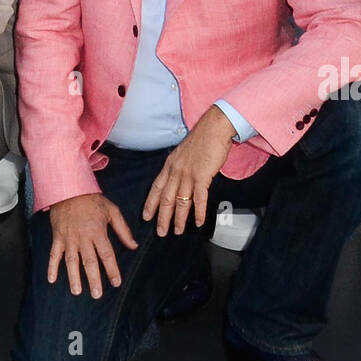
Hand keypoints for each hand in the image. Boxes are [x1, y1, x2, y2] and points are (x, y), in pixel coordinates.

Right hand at [48, 193, 137, 298]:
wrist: (68, 188)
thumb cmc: (92, 200)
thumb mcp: (112, 211)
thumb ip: (123, 230)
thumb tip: (134, 246)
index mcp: (98, 231)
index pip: (106, 254)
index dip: (112, 269)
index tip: (116, 282)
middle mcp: (83, 237)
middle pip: (89, 261)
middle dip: (93, 279)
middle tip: (97, 295)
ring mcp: (68, 238)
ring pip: (71, 261)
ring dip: (73, 277)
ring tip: (77, 292)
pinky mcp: (57, 237)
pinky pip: (54, 254)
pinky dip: (51, 267)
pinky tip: (51, 279)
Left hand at [144, 107, 235, 235]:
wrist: (214, 128)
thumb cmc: (201, 139)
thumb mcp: (183, 153)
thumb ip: (178, 167)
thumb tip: (177, 180)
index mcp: (170, 165)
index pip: (156, 188)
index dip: (150, 204)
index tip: (146, 217)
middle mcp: (176, 171)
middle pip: (166, 198)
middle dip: (162, 217)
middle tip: (160, 232)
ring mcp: (188, 174)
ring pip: (180, 201)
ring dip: (179, 218)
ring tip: (178, 231)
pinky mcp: (202, 176)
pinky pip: (199, 198)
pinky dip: (198, 212)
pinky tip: (197, 222)